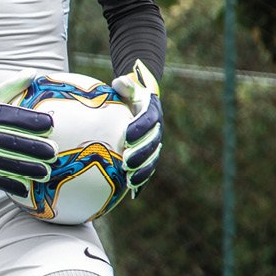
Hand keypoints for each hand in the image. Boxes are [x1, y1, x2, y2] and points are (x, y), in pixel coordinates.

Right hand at [0, 71, 55, 197]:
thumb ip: (13, 86)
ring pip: (5, 162)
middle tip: (54, 151)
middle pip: (10, 142)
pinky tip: (27, 187)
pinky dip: (11, 184)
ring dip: (28, 168)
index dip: (32, 120)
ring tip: (47, 171)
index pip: (11, 117)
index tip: (51, 124)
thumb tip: (32, 72)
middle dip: (34, 148)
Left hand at [112, 60, 161, 196]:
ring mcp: (154, 144)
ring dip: (142, 172)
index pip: (147, 121)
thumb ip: (124, 84)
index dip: (139, 129)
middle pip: (151, 145)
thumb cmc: (130, 93)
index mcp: (151, 112)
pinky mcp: (149, 155)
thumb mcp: (127, 86)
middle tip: (126, 163)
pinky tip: (132, 193)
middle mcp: (156, 130)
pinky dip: (141, 182)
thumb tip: (119, 81)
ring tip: (129, 181)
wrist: (143, 101)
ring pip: (151, 161)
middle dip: (141, 155)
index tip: (127, 136)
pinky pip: (147, 170)